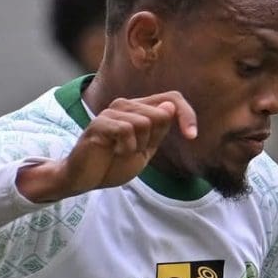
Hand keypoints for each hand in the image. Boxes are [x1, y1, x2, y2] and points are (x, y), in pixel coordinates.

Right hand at [16, 91, 197, 201]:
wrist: (86, 178)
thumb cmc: (114, 163)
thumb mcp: (145, 150)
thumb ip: (158, 130)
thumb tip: (170, 106)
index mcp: (139, 110)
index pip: (172, 99)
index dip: (186, 114)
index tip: (192, 136)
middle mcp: (125, 105)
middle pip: (160, 114)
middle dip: (154, 139)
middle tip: (134, 151)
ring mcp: (110, 112)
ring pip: (143, 122)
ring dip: (137, 145)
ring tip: (121, 151)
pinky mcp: (99, 124)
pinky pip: (125, 130)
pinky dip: (125, 147)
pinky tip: (114, 151)